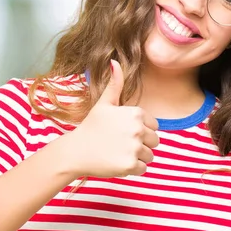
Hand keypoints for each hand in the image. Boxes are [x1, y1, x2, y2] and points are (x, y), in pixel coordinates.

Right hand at [63, 60, 158, 177]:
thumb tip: (115, 61)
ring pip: (150, 156)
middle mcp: (138, 129)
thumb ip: (115, 84)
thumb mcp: (104, 103)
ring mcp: (134, 147)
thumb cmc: (91, 127)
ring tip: (118, 153)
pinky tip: (117, 162)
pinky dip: (132, 169)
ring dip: (137, 157)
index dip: (140, 131)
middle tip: (120, 144)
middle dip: (141, 145)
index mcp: (136, 113)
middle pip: (155, 141)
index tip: (123, 132)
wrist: (75, 151)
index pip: (154, 127)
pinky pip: (143, 169)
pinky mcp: (130, 164)